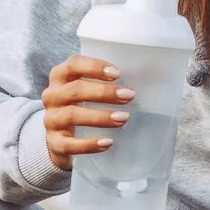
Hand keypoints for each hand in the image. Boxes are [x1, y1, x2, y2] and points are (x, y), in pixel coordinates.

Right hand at [42, 54, 134, 171]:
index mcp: (61, 77)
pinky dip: (89, 144)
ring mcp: (51, 120)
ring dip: (100, 117)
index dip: (94, 67)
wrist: (63, 139)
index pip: (73, 65)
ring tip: (123, 118)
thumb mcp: (95, 90)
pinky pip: (69, 144)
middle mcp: (52, 96)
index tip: (117, 73)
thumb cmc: (85, 106)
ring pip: (72, 115)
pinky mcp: (55, 143)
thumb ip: (118, 80)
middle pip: (75, 90)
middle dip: (104, 93)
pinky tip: (108, 142)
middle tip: (129, 96)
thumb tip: (159, 69)